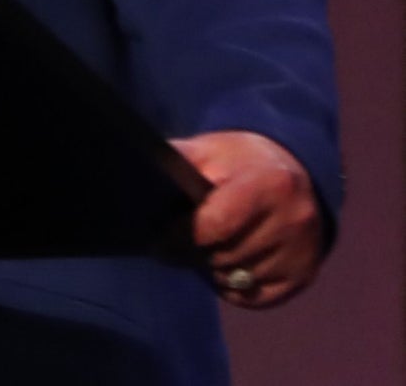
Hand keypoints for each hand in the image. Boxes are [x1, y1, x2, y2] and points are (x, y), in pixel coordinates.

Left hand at [172, 130, 324, 307]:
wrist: (293, 169)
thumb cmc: (238, 161)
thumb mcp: (209, 149)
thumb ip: (178, 160)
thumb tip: (141, 174)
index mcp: (268, 184)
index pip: (217, 225)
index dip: (181, 237)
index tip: (159, 240)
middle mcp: (293, 220)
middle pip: (226, 256)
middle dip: (193, 254)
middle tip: (174, 246)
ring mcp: (304, 250)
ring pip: (240, 279)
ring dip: (212, 271)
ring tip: (200, 251)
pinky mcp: (306, 273)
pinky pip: (258, 298)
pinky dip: (234, 289)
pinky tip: (222, 268)